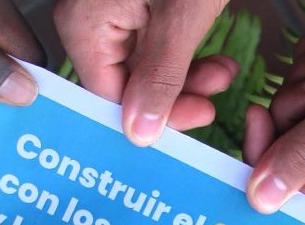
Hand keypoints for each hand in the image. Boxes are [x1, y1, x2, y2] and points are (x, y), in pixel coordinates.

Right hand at [55, 0, 237, 145]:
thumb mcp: (181, 16)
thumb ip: (160, 76)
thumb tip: (139, 132)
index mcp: (83, 25)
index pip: (108, 98)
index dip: (151, 119)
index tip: (193, 124)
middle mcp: (88, 20)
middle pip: (127, 84)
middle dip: (177, 96)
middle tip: (212, 101)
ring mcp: (110, 10)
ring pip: (145, 66)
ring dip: (188, 77)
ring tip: (222, 74)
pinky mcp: (133, 3)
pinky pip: (153, 42)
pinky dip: (184, 53)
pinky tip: (213, 61)